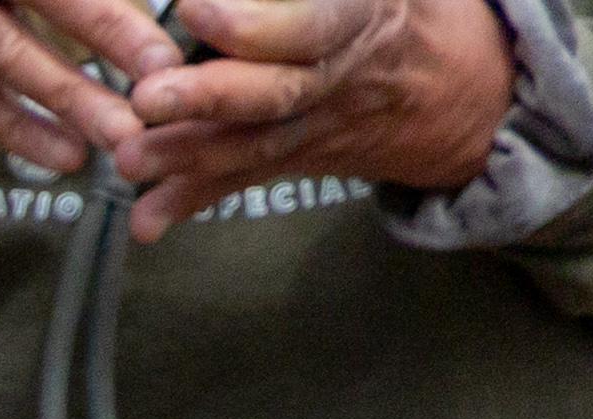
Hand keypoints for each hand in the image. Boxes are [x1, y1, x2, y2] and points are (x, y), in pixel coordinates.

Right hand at [0, 0, 184, 177]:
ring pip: (15, 61)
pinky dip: (22, 130)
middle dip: (114, 37)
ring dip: (74, 100)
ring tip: (125, 135)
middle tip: (166, 76)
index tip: (169, 34)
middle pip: (54, 0)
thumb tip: (128, 7)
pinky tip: (67, 155)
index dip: (116, 5)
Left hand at [119, 0, 518, 235]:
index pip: (312, 25)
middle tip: (147, 96)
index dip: (256, 24)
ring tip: (129, 159)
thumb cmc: (406, 6)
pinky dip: (193, 200)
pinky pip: (244, 180)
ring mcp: (319, 125)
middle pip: (277, 94)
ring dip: (187, 156)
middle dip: (210, 98)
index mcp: (366, 17)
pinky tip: (147, 222)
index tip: (195, 8)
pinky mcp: (296, 157)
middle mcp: (341, 77)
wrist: (463, 85)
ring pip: (253, 145)